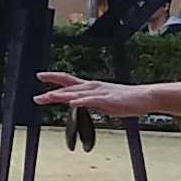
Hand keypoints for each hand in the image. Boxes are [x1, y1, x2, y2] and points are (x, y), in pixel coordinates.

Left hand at [35, 70, 157, 118]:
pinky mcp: (108, 100)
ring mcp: (100, 93)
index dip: (53, 78)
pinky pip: (92, 101)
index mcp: (90, 87)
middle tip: (36, 98)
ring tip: (49, 97)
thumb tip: (77, 104)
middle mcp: (92, 87)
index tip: (39, 76)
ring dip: (62, 95)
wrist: (144, 97)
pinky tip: (73, 103)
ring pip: (77, 93)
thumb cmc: (124, 100)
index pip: (68, 80)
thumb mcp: (102, 101)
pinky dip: (82, 101)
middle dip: (51, 93)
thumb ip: (89, 102)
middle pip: (68, 88)